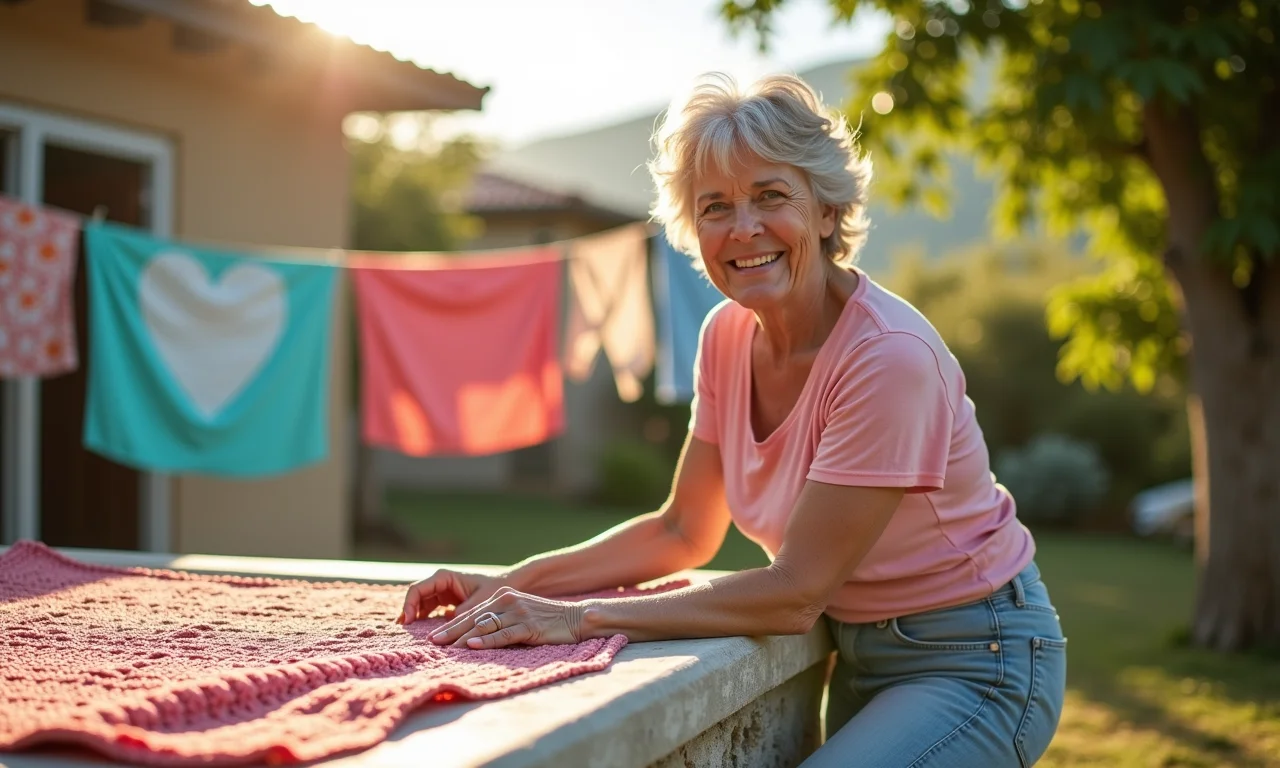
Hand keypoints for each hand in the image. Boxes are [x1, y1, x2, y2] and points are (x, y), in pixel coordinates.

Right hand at [396, 568, 510, 624]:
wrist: (506, 587)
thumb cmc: (493, 589)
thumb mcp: (480, 601)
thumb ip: (464, 612)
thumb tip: (448, 627)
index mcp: (444, 577)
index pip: (418, 589)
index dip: (409, 604)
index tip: (408, 622)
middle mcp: (439, 582)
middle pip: (415, 596)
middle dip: (407, 611)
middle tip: (402, 630)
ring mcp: (441, 592)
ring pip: (419, 604)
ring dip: (413, 616)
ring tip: (406, 633)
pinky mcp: (444, 601)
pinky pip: (428, 610)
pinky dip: (422, 619)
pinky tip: (418, 631)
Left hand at [428, 586, 587, 648]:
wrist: (575, 618)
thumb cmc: (546, 620)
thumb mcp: (519, 614)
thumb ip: (499, 619)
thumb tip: (474, 634)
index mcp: (503, 596)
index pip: (472, 611)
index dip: (452, 624)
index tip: (435, 635)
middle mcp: (507, 600)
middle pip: (473, 618)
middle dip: (451, 631)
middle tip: (433, 642)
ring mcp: (518, 612)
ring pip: (484, 626)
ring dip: (463, 638)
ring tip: (446, 648)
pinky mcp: (528, 625)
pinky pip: (502, 634)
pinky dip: (486, 641)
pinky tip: (471, 645)